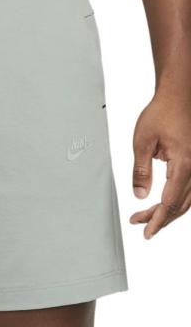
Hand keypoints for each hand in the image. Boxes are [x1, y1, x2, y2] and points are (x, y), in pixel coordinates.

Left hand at [131, 89, 190, 238]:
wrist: (180, 95)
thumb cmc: (162, 112)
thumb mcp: (142, 142)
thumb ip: (140, 171)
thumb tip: (139, 195)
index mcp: (184, 163)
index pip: (170, 202)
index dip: (157, 220)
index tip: (146, 231)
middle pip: (180, 205)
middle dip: (159, 218)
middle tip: (139, 224)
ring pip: (188, 200)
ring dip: (167, 211)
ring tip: (146, 216)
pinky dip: (177, 201)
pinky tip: (164, 204)